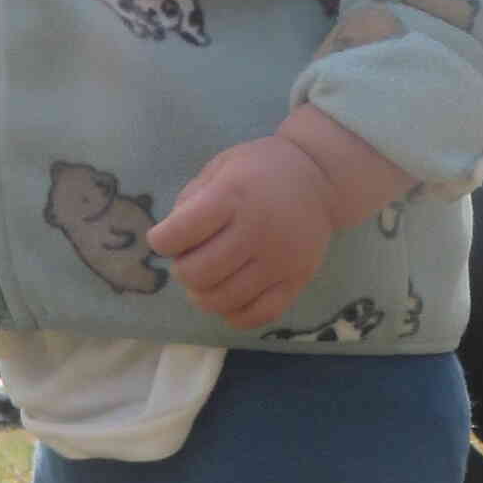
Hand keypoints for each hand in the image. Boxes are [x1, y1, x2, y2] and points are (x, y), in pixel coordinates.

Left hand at [148, 135, 338, 328]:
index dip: (161, 241)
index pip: (179, 234)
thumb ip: (190, 200)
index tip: (166, 238)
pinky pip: (257, 315)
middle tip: (189, 260)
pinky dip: (234, 314)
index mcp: (233, 196)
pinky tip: (229, 299)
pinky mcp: (296, 281)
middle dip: (182, 271)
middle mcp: (257, 230)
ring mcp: (280, 260)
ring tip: (206, 281)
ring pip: (223, 300)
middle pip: (198, 274)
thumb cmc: (260, 170)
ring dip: (203, 296)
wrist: (320, 178)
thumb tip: (170, 241)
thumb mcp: (220, 167)